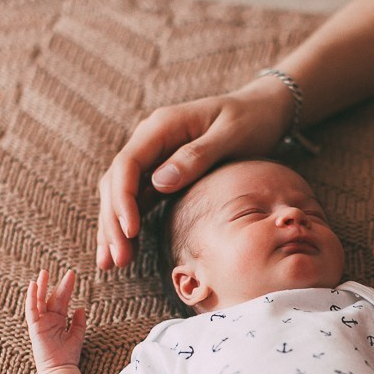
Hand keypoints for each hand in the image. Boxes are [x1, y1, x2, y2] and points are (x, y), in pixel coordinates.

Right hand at [25, 269, 85, 371]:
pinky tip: (33, 286)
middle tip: (65, 271)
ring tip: (44, 273)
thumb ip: (79, 322)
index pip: (61, 300)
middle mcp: (47, 320)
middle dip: (57, 284)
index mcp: (57, 321)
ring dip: (40, 287)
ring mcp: (40, 323)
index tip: (72, 275)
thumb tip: (81, 308)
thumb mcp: (77, 336)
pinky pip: (31, 310)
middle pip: (51, 298)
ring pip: (39, 301)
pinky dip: (31, 298)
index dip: (66, 287)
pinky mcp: (34, 327)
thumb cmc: (68, 356)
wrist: (60, 370)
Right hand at [96, 77, 293, 269]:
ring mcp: (154, 156)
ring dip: (114, 227)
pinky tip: (125, 249)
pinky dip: (128, 223)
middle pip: (117, 182)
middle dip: (113, 222)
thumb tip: (160, 182)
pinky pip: (137, 199)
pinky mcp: (161, 172)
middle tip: (117, 260)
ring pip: (121, 193)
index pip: (128, 164)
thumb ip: (197, 156)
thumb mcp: (230, 136)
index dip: (123, 199)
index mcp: (162, 126)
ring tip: (111, 263)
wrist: (261, 110)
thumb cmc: (250, 120)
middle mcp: (150, 139)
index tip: (130, 232)